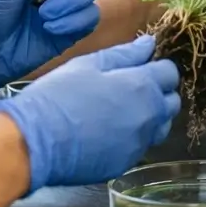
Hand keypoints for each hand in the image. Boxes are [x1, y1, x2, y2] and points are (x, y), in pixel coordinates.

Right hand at [0, 34, 179, 192]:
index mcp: (142, 86)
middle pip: (171, 103)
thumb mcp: (88, 65)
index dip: (157, 69)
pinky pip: (140, 147)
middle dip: (159, 94)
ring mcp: (140, 143)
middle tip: (130, 90)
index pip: (170, 73)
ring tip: (120, 113)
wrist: (34, 143)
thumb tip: (150, 43)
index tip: (140, 69)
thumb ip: (124, 54)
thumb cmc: (58, 96)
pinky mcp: (126, 163)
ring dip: (150, 118)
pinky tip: (108, 134)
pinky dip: (132, 139)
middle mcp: (149, 116)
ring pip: (159, 127)